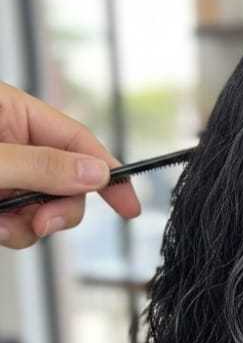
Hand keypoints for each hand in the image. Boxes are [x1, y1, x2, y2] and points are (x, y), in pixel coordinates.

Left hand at [0, 81, 140, 249]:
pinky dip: (11, 231)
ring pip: (42, 206)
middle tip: (45, 224)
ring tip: (1, 227)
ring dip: (29, 226)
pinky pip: (19, 221)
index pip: (76, 139)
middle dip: (60, 208)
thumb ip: (41, 166)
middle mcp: (10, 141)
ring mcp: (2, 172)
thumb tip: (95, 173)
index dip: (107, 172)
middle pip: (65, 179)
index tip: (129, 204)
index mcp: (10, 111)